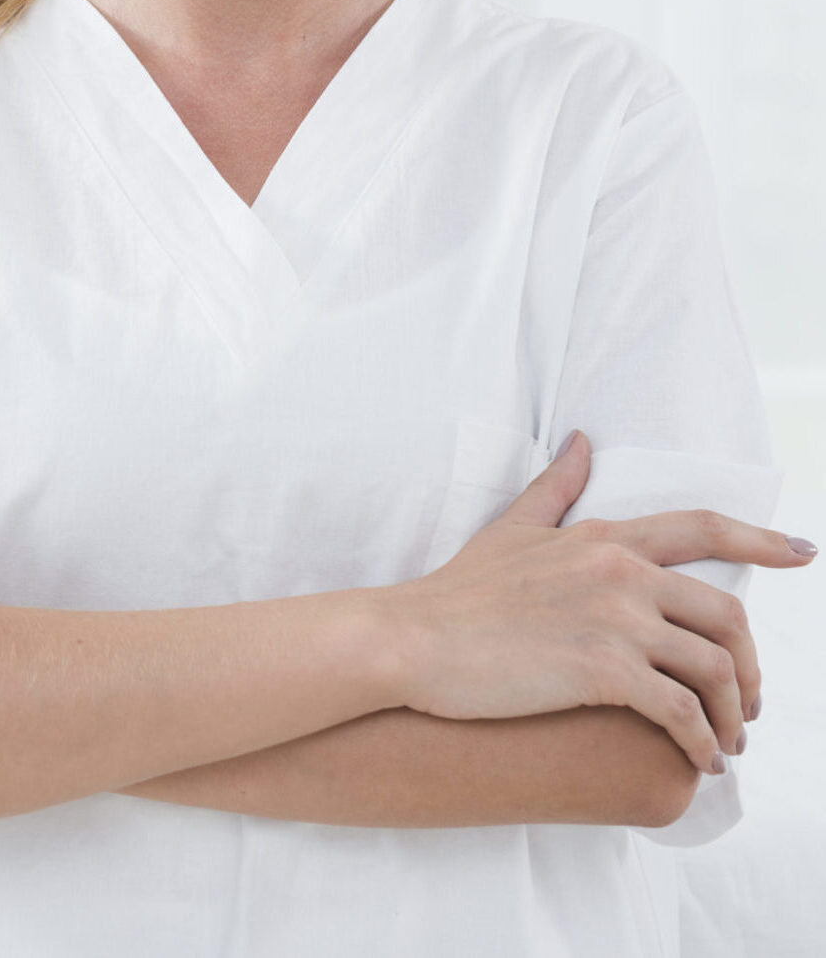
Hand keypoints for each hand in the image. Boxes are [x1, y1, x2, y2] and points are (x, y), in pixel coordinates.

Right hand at [374, 430, 815, 777]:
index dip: (761, 541)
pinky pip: (681, 711)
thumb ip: (556, 487)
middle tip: (750, 703)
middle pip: (726, 613)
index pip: (701, 528)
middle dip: (753, 667)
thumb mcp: (512, 527)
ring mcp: (614, 621)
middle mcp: (620, 572)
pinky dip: (703, 742)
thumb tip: (584, 440)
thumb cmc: (457, 592)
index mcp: (604, 537)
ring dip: (736, 714)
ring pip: (715, 667)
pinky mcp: (602, 671)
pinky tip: (700, 761)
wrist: (414, 639)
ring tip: (726, 743)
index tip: (804, 553)